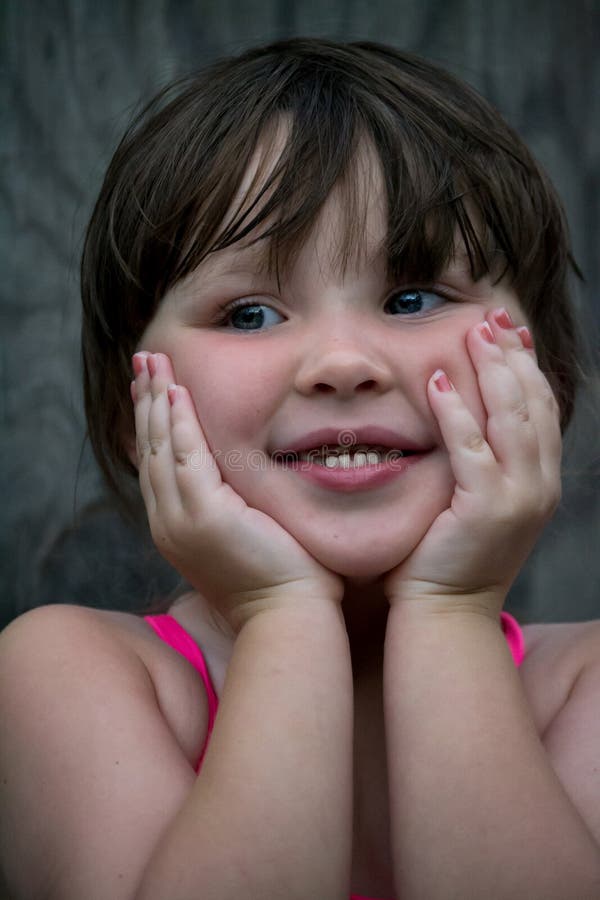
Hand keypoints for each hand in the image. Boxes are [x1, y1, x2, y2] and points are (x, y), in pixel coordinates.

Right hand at [131, 352, 343, 630]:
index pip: (157, 463)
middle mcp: (168, 522)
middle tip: (143, 361)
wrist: (288, 616)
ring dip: (156, 400)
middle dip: (145, 401)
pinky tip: (176, 392)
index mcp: (176, 527)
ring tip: (153, 361)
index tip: (151, 388)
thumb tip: (240, 481)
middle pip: (150, 449)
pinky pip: (185, 456)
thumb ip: (233, 506)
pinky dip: (178, 422)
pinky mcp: (205, 514)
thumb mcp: (246, 537)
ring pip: (160, 447)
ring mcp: (181, 520)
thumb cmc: (281, 580)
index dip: (152, 421)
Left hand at [383, 309, 561, 614]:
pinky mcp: (486, 509)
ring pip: (511, 417)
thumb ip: (484, 459)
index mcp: (541, 479)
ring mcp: (519, 497)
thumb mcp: (480, 500)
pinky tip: (437, 382)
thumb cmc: (450, 556)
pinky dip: (455, 413)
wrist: (446, 612)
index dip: (526, 363)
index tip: (507, 328)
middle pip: (532, 402)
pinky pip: (471, 448)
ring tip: (471, 333)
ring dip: (491, 370)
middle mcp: (540, 484)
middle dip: (513, 354)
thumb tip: (468, 414)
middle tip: (490, 316)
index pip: (540, 407)